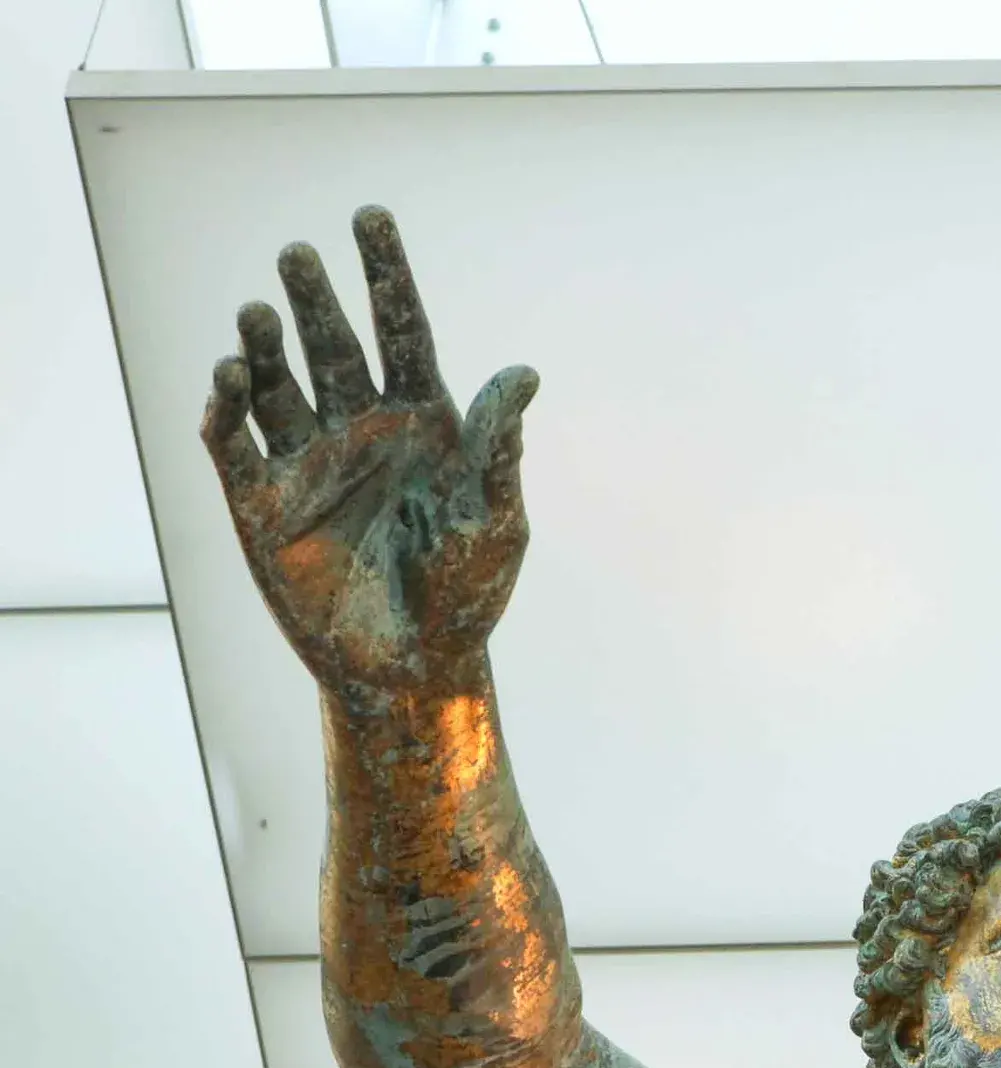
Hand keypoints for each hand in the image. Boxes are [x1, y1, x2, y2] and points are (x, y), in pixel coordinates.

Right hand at [203, 205, 537, 695]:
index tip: (371, 217)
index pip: (403, 330)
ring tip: (260, 312)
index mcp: (425, 422)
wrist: (415, 667)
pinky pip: (235, 442)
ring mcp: (309, 461)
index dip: (387, 274)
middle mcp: (362, 429)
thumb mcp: (496, 520)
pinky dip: (228, 406)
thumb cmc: (468, 595)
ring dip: (267, 345)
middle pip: (334, 345)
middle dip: (315, 298)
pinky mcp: (262, 503)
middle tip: (298, 253)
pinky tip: (232, 373)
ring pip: (279, 383)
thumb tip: (523, 374)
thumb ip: (498, 450)